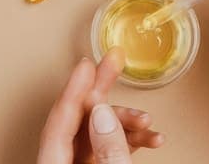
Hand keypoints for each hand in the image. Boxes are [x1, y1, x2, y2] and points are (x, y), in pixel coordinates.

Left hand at [37, 48, 164, 163]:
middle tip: (112, 61)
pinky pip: (109, 148)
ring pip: (98, 132)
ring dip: (124, 122)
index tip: (86, 64)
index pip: (60, 120)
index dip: (74, 88)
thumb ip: (108, 147)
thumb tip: (103, 115)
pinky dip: (128, 139)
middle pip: (79, 119)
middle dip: (100, 90)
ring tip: (144, 120)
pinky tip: (148, 137)